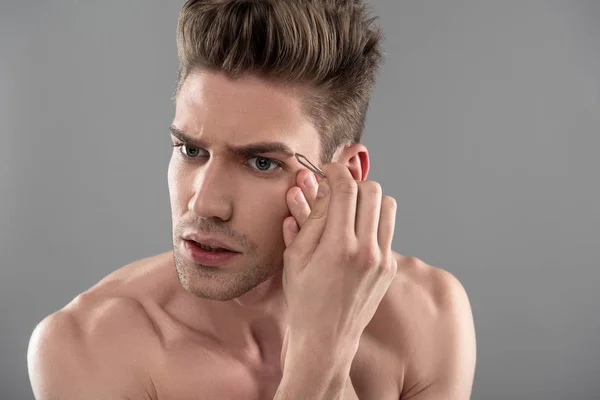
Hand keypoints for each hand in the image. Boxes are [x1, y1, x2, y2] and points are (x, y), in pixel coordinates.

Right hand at [281, 163, 397, 351]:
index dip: (336, 171)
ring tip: (348, 209)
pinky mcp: (390, 267)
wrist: (326, 339)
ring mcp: (383, 259)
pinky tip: (354, 233)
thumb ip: (311, 219)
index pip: (347, 189)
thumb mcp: (296, 258)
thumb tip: (321, 187)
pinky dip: (373, 221)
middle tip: (337, 190)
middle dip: (353, 182)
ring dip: (368, 200)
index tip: (328, 170)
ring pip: (388, 206)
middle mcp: (367, 250)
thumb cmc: (304, 300)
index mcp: (338, 247)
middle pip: (373, 191)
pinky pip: (388, 229)